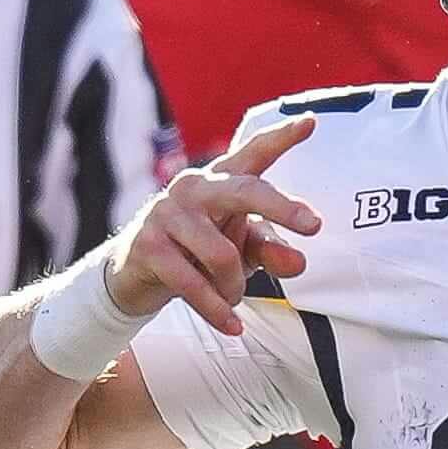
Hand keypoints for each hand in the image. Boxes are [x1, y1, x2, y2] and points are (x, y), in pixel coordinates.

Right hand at [111, 114, 318, 333]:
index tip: (310, 122)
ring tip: (232, 298)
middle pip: (244, 191)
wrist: (134, 276)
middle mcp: (193, 188)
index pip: (252, 153)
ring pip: (222, 254)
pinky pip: (194, 284)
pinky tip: (232, 325)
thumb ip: (270, 251)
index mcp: (219, 180)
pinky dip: (217, 310)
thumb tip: (300, 262)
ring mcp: (167, 214)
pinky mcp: (149, 246)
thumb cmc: (196, 252)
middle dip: (281, 206)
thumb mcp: (239, 250)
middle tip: (313, 224)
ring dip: (234, 286)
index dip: (281, 137)